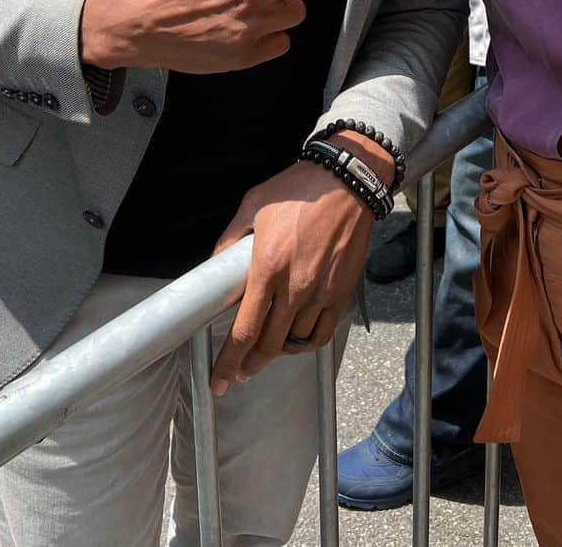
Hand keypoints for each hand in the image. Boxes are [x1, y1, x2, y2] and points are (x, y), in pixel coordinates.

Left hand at [209, 158, 373, 393]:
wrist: (346, 181)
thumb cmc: (297, 189)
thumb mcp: (252, 204)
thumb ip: (230, 239)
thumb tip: (215, 265)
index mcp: (267, 267)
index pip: (245, 330)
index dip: (229, 361)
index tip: (220, 380)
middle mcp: (295, 286)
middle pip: (269, 346)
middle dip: (248, 365)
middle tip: (237, 372)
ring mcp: (321, 292)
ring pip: (295, 342)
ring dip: (276, 352)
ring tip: (264, 350)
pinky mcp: (341, 292)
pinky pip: (321, 333)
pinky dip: (305, 343)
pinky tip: (294, 340)